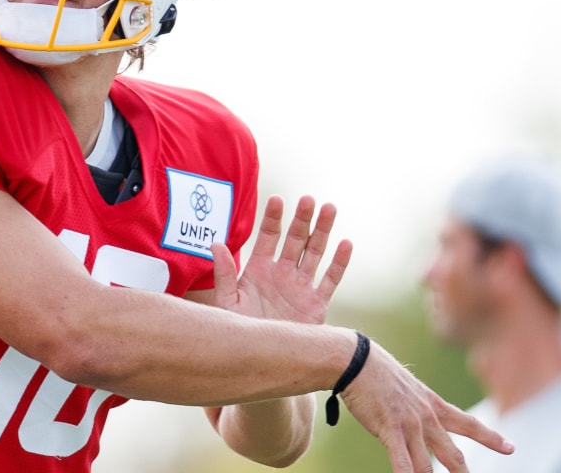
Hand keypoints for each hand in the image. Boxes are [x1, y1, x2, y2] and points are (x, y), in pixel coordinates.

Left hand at [211, 195, 351, 323]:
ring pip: (315, 253)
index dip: (273, 218)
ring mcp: (301, 287)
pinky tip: (345, 243)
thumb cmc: (241, 330)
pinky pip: (330, 280)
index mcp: (260, 270)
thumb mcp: (228, 303)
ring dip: (322, 231)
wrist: (263, 360)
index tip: (278, 199)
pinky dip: (338, 262)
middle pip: (295, 240)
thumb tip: (215, 243)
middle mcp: (282, 274)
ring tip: (329, 208)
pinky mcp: (317, 304)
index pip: (268, 237)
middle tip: (308, 199)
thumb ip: (224, 274)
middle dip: (302, 219)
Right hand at [342, 338, 514, 471]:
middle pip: (453, 454)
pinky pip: (402, 462)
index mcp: (433, 404)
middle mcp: (427, 417)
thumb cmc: (374, 371)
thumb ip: (414, 405)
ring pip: (428, 466)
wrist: (356, 360)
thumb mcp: (405, 387)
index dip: (491, 437)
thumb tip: (412, 416)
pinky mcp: (389, 430)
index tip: (510, 447)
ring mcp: (410, 425)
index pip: (469, 423)